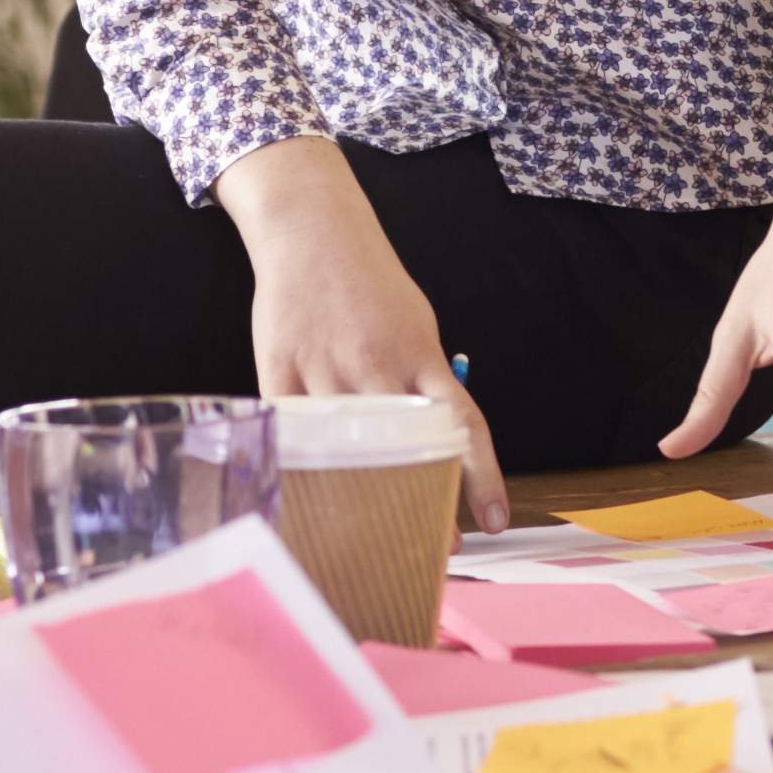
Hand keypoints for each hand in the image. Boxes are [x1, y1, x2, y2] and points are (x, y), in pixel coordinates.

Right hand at [223, 141, 505, 528]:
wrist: (311, 230)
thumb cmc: (370, 281)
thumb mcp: (416, 322)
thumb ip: (425, 377)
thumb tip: (441, 433)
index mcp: (419, 352)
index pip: (462, 424)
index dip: (483, 478)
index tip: (495, 521)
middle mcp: (374, 363)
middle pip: (404, 448)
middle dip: (422, 500)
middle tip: (436, 542)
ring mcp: (323, 369)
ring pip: (345, 448)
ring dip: (365, 494)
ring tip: (376, 530)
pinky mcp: (278, 372)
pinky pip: (294, 432)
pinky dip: (306, 465)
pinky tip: (315, 495)